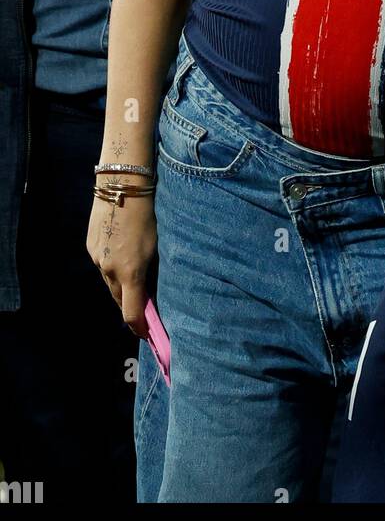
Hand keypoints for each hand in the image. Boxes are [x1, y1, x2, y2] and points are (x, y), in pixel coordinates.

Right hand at [87, 188, 156, 337]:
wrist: (122, 187)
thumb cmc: (148, 215)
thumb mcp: (156, 246)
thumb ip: (152, 273)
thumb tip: (152, 293)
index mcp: (131, 272)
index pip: (132, 313)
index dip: (139, 327)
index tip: (148, 333)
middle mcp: (110, 270)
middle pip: (119, 299)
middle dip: (131, 306)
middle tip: (144, 310)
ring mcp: (97, 259)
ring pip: (110, 282)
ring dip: (122, 285)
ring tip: (136, 277)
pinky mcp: (90, 247)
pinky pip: (102, 265)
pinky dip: (113, 267)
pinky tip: (123, 254)